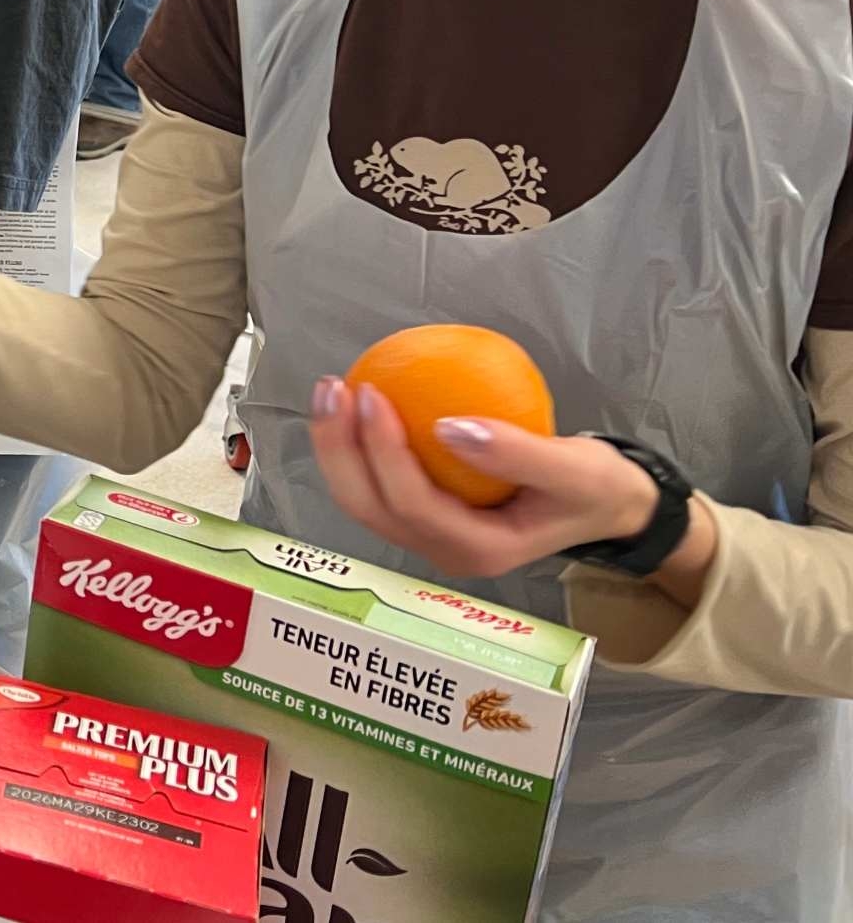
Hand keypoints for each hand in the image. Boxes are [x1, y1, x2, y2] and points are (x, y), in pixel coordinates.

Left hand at [308, 377, 665, 580]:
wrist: (606, 506)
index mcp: (479, 549)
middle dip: (338, 449)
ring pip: (364, 498)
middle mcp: (445, 550)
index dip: (382, 450)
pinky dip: (358, 446)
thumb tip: (449, 426)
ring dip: (338, 447)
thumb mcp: (575, 471)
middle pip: (370, 506)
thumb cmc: (593, 489)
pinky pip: (377, 483)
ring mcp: (431, 536)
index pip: (412, 504)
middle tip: (333, 388)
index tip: (372, 393)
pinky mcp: (426, 514)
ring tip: (331, 391)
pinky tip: (355, 405)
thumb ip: (517, 453)